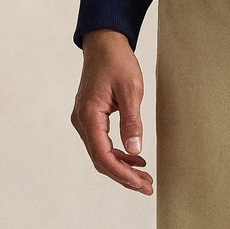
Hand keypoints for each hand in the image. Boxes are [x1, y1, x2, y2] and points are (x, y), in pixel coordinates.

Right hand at [71, 29, 152, 195]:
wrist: (104, 42)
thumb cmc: (117, 60)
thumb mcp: (130, 89)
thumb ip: (132, 120)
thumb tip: (136, 150)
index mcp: (89, 115)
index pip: (103, 155)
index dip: (122, 174)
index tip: (141, 183)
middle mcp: (82, 121)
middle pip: (101, 159)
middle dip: (124, 176)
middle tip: (147, 186)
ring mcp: (84, 119)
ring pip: (101, 153)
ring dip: (121, 167)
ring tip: (144, 176)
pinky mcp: (90, 117)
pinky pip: (102, 142)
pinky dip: (118, 153)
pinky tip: (134, 157)